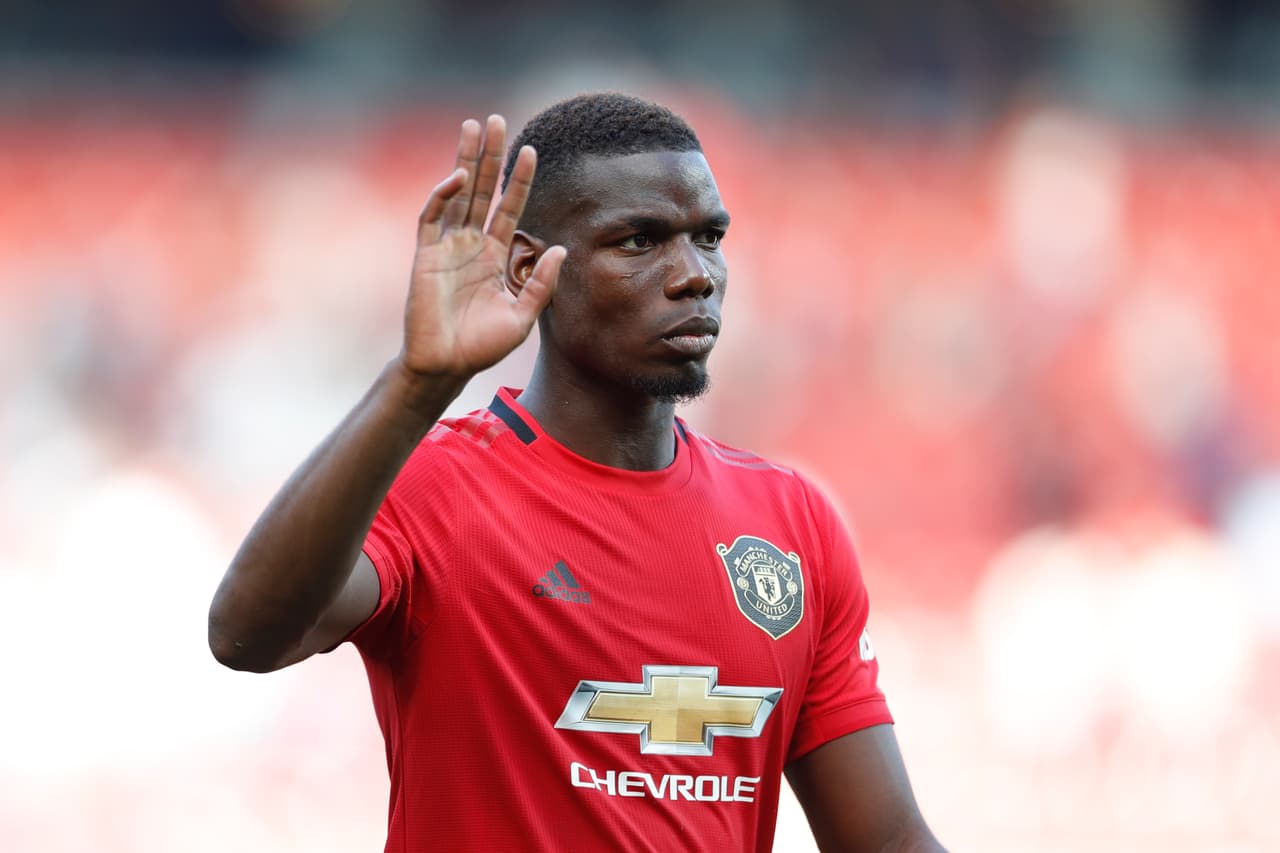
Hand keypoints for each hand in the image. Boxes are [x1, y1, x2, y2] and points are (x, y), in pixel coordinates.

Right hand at [400, 115, 564, 380]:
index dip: (519, 180)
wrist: (446, 366)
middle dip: (490, 156)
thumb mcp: (523, 315)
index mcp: (495, 256)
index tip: (532, 151)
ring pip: (458, 194)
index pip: (510, 207)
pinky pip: (433, 218)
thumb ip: (540, 283)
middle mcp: (471, 245)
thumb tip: (560, 249)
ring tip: (473, 127)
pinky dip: (443, 196)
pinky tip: (457, 177)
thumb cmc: (482, 347)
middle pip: (483, 190)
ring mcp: (447, 247)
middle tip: (496, 120)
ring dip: (465, 160)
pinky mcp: (426, 256)